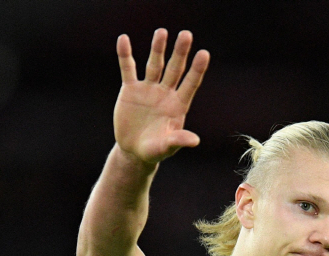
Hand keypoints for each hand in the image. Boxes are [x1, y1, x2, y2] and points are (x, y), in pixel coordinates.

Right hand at [114, 29, 209, 165]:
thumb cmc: (154, 150)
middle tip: (186, 35)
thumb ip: (178, 141)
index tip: (204, 54)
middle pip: (174, 69)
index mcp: (177, 106)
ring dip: (157, 48)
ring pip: (154, 65)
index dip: (197, 70)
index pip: (190, 85)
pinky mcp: (130, 89)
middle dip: (180, 53)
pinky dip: (125, 55)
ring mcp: (148, 89)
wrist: (134, 150)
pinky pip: (128, 69)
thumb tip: (195, 141)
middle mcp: (165, 93)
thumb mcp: (166, 147)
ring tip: (162, 32)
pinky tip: (123, 40)